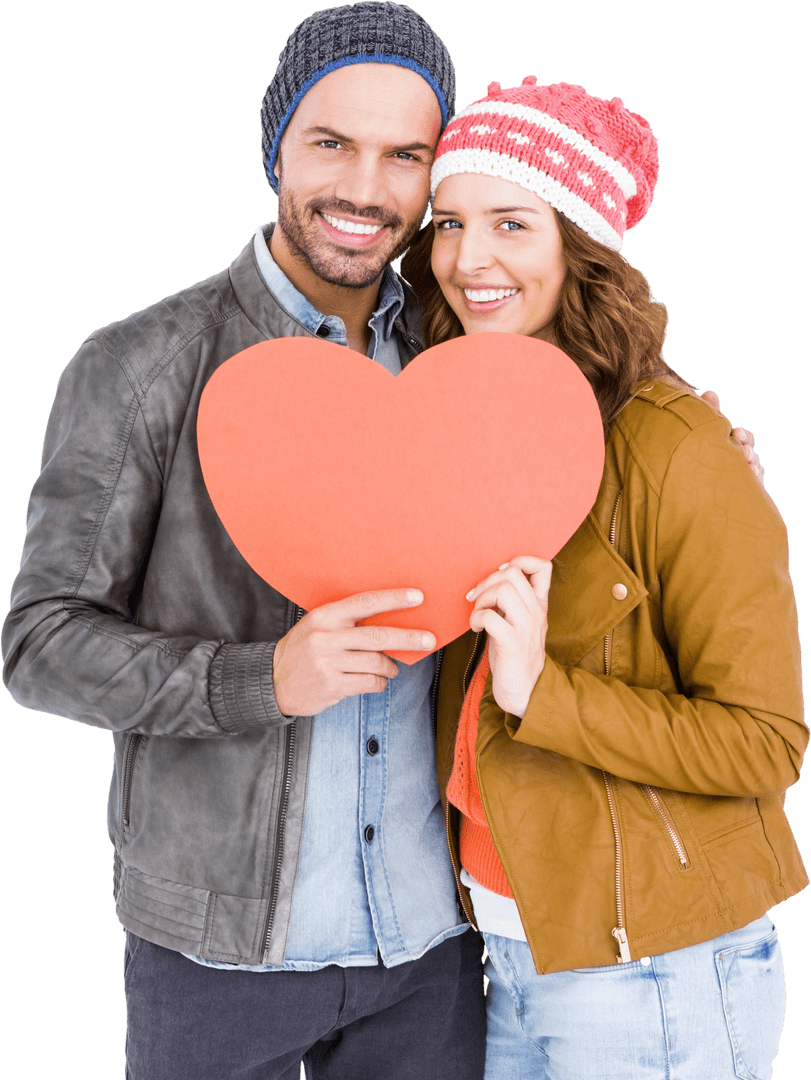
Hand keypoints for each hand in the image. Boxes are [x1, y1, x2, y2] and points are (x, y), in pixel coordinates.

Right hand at [272, 589, 434, 716]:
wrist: (272, 681)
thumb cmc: (302, 649)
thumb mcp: (317, 626)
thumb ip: (346, 622)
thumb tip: (390, 620)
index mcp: (325, 616)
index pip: (365, 602)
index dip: (394, 599)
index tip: (418, 597)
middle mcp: (326, 637)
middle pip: (378, 635)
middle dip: (408, 638)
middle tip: (428, 640)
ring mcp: (329, 663)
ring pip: (376, 662)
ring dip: (391, 666)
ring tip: (393, 667)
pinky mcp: (332, 686)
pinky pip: (368, 682)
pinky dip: (379, 682)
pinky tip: (377, 681)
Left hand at [466, 556, 552, 717]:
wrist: (525, 691)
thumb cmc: (515, 654)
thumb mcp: (520, 621)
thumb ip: (513, 601)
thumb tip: (491, 579)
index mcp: (539, 604)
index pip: (543, 566)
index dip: (519, 560)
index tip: (499, 575)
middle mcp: (536, 612)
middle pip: (513, 573)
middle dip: (487, 581)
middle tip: (477, 599)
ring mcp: (526, 627)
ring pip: (503, 590)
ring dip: (481, 599)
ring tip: (478, 614)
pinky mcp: (513, 643)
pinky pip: (490, 617)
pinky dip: (476, 619)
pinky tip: (476, 629)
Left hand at [699, 390, 764, 483]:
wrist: (685, 485)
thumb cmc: (695, 453)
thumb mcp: (701, 431)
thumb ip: (708, 412)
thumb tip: (710, 392)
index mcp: (730, 443)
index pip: (744, 437)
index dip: (743, 435)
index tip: (736, 433)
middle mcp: (738, 457)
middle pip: (751, 452)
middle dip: (748, 450)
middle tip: (743, 452)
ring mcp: (741, 473)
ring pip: (754, 467)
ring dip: (751, 465)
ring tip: (746, 465)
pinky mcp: (741, 487)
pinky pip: (753, 482)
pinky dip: (753, 478)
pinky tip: (749, 476)